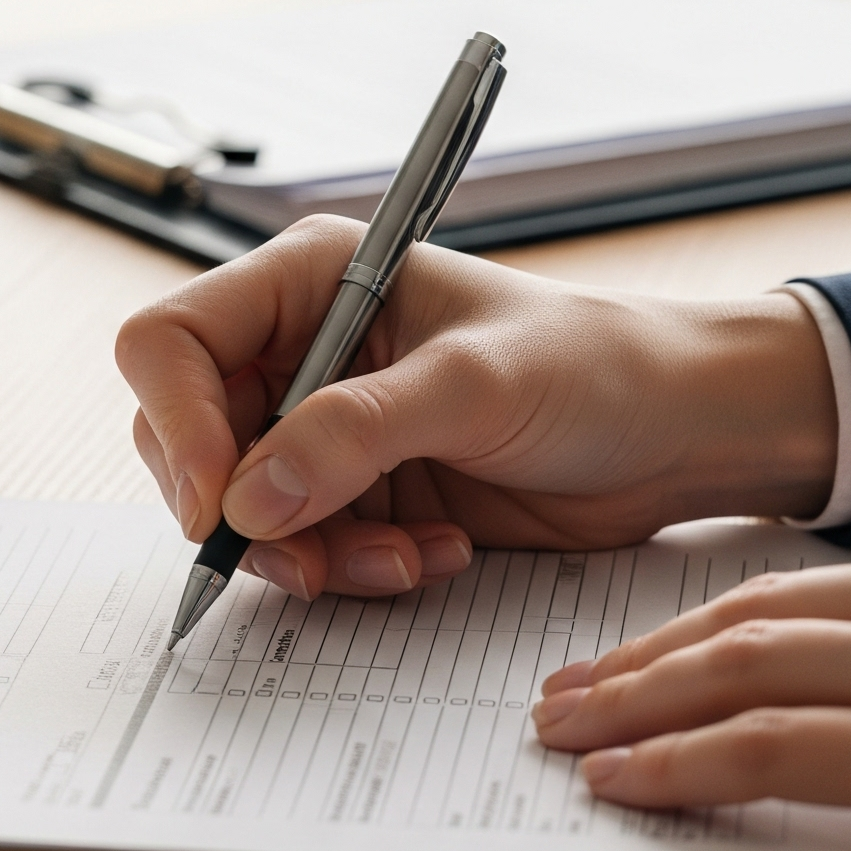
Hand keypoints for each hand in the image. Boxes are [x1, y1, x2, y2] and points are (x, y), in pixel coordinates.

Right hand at [116, 215, 837, 602]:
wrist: (678, 435)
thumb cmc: (597, 367)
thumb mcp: (475, 387)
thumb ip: (355, 434)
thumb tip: (246, 498)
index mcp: (312, 282)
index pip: (172, 342)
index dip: (178, 423)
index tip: (221, 503)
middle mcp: (302, 350)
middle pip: (188, 439)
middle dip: (244, 511)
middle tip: (311, 559)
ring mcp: (326, 427)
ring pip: (243, 510)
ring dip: (311, 554)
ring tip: (404, 557)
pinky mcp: (359, 492)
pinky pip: (305, 549)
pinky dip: (354, 569)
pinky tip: (434, 553)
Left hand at [533, 514, 850, 850]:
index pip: (800, 586)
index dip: (700, 623)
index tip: (635, 654)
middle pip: (748, 616)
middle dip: (639, 657)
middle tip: (562, 691)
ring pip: (741, 671)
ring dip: (633, 704)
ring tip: (563, 734)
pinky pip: (773, 750)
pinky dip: (683, 764)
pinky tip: (628, 782)